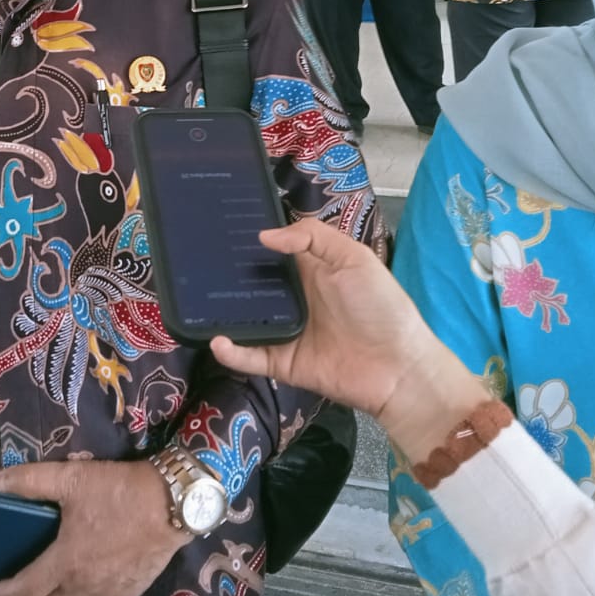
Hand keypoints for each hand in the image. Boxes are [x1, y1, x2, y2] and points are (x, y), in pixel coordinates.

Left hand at [0, 459, 184, 595]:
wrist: (172, 504)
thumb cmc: (118, 491)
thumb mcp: (72, 478)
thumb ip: (28, 481)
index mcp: (65, 564)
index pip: (23, 593)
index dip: (1, 592)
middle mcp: (83, 589)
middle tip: (12, 593)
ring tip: (41, 594)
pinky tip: (75, 594)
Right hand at [209, 221, 488, 458]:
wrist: (399, 368)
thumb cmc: (381, 306)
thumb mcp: (354, 258)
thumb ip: (313, 237)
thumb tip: (264, 236)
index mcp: (312, 270)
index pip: (274, 250)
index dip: (251, 240)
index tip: (219, 228)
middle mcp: (295, 298)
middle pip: (253, 284)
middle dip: (227, 274)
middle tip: (195, 262)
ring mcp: (287, 331)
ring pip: (245, 319)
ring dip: (222, 311)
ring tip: (195, 299)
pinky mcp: (284, 363)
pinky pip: (250, 357)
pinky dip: (231, 352)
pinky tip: (216, 340)